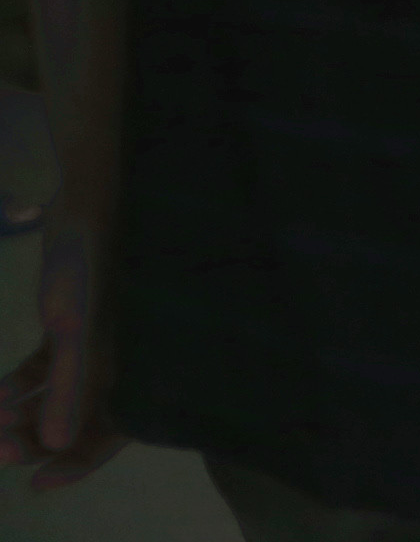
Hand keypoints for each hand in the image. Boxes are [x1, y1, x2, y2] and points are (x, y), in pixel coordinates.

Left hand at [0, 211, 120, 491]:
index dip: (74, 465)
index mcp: (131, 369)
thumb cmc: (92, 269)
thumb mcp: (74, 333)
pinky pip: (44, 371)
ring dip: (21, 414)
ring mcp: (94, 346)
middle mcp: (118, 364)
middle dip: (35, 440)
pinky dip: (19, 386)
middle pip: (77, 421)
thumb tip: (53, 448)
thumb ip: (67, 390)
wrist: (91, 203)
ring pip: (55, 397)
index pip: (109, 435)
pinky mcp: (72, 327)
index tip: (35, 483)